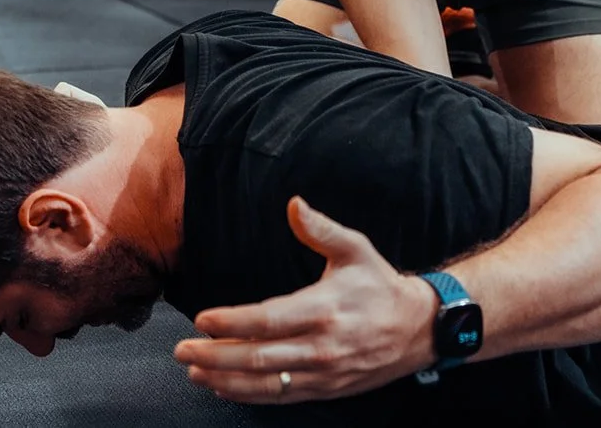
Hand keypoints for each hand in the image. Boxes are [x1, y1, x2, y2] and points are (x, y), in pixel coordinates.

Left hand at [173, 197, 434, 403]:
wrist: (418, 329)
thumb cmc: (380, 285)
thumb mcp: (356, 249)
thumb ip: (320, 229)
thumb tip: (293, 204)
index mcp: (324, 309)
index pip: (268, 320)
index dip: (232, 322)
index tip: (202, 319)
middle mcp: (320, 346)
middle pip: (258, 356)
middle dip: (215, 355)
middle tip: (183, 350)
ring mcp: (322, 373)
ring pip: (264, 382)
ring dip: (224, 380)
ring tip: (194, 371)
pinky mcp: (325, 389)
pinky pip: (280, 396)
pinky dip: (248, 394)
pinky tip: (224, 388)